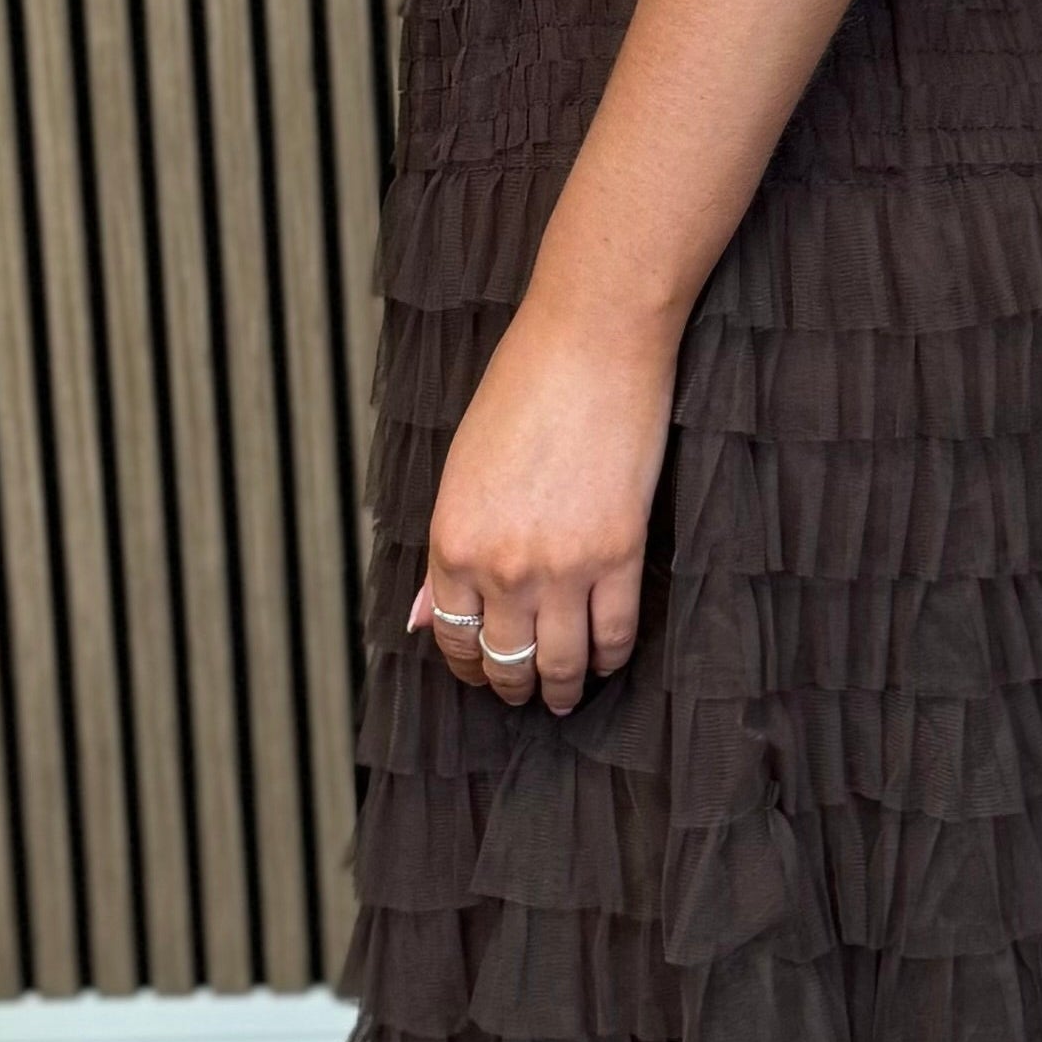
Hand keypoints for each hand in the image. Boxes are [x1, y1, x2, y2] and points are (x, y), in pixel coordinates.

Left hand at [408, 287, 678, 712]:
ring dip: (562, 689)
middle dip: (512, 686)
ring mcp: (562, 566)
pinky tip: (608, 661)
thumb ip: (446, 552)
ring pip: (561, 662)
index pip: (451, 634)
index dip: (465, 665)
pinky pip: (615, 635)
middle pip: (505, 659)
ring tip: (566, 696)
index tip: (479, 671)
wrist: (590, 345)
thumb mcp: (460, 471)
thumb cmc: (521, 391)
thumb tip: (421, 620)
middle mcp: (500, 565)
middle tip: (523, 693)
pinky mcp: (620, 555)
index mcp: (452, 540)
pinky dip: (611, 658)